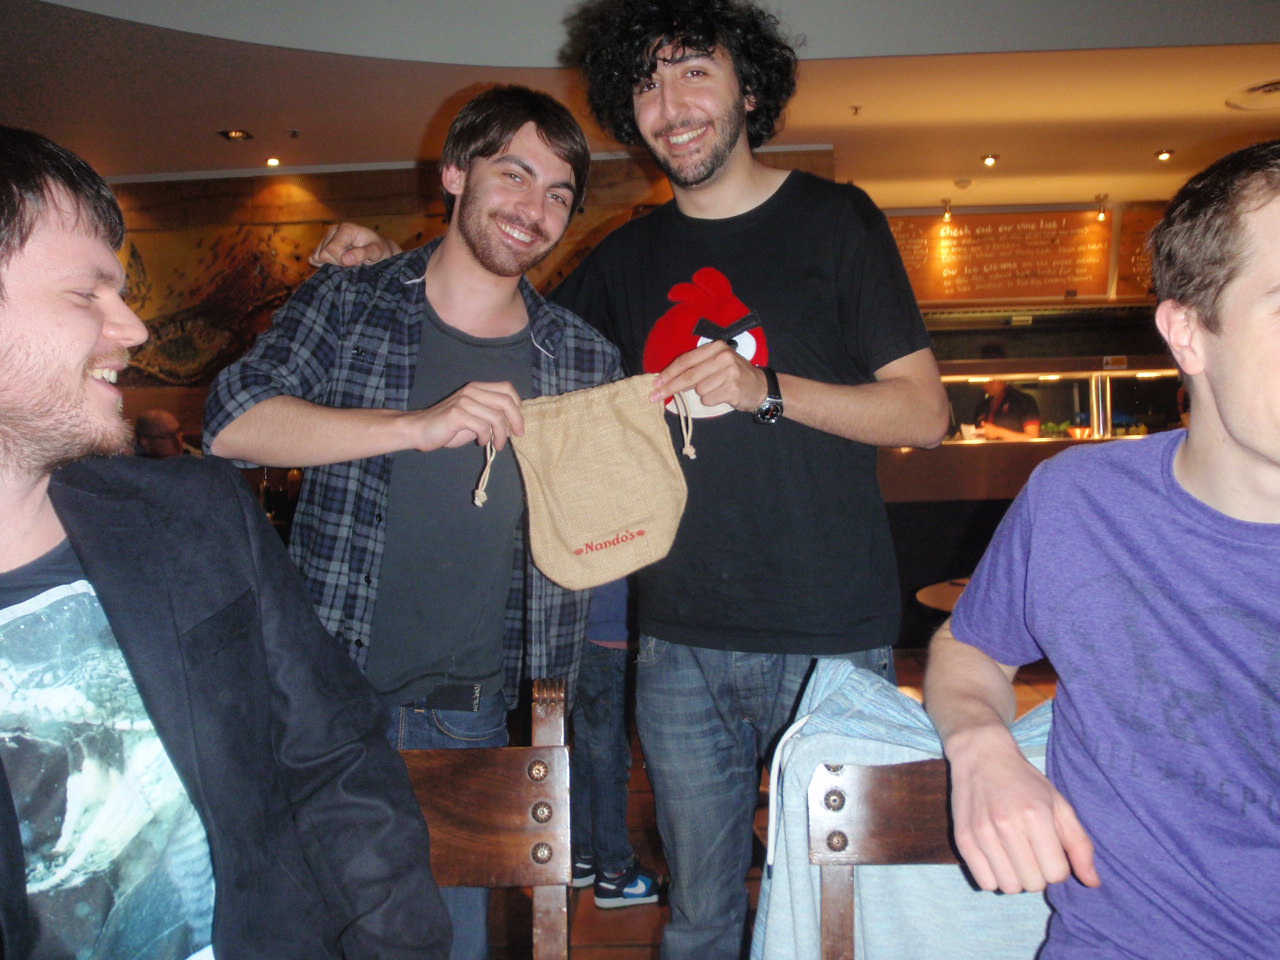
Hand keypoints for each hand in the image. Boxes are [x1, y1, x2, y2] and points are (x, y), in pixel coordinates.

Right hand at [309, 222, 402, 267]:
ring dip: (334, 264)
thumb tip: (345, 259)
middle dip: (339, 263)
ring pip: (318, 257)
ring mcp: (326, 237)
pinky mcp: (322, 246)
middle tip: (354, 262)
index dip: (343, 260)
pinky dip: (326, 265)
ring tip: (349, 261)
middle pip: (323, 254)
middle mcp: (333, 230)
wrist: (379, 250)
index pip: (331, 249)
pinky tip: (339, 262)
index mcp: (345, 228)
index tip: (358, 262)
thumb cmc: (380, 250)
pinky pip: (315, 259)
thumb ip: (362, 254)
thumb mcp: (377, 252)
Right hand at [402, 381, 524, 451]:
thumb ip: (491, 416)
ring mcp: (464, 401)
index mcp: (477, 389)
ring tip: (497, 444)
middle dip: (516, 420)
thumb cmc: (449, 427)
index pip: (507, 388)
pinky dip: (485, 437)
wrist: (420, 430)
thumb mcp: (474, 418)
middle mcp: (472, 391)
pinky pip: (482, 426)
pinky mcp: (457, 414)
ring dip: (501, 435)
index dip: (517, 405)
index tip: (517, 423)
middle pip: (506, 401)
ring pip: (496, 417)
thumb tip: (513, 425)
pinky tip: (480, 442)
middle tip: (517, 435)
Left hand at [650, 340, 767, 411]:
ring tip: (717, 389)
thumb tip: (667, 379)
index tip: (656, 382)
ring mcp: (729, 372)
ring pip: (699, 390)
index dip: (669, 372)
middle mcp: (723, 357)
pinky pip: (708, 399)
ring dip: (702, 394)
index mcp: (716, 347)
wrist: (761, 387)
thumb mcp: (717, 363)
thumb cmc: (734, 375)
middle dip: (670, 387)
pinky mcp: (732, 388)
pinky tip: (723, 395)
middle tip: (655, 396)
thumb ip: (696, 367)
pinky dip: (712, 400)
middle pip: (688, 376)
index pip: (686, 360)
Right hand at [948, 731, 1099, 893]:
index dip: (1058, 867)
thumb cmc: (1024, 781)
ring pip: (1009, 887)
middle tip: (1032, 853)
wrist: (981, 756)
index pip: (1056, 873)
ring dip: (1016, 878)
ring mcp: (981, 832)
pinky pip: (985, 883)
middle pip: (1034, 884)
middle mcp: (1007, 824)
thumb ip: (1079, 844)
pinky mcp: (962, 839)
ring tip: (1014, 857)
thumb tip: (1093, 883)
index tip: (1050, 851)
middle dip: (1038, 874)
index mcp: (1036, 814)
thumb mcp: (1059, 804)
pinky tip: (997, 858)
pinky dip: (994, 878)